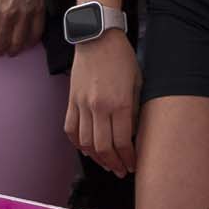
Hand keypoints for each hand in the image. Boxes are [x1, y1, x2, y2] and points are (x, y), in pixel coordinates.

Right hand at [64, 30, 138, 173]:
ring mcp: (82, 105)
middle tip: (121, 171)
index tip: (133, 165)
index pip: (123, 142)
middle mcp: (99, 108)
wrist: (97, 37)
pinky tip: (86, 150)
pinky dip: (78, 144)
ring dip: (96, 158)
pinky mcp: (71, 101)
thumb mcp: (138, 82)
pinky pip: (71, 129)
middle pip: (103, 148)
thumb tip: (132, 134)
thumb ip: (134, 110)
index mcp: (120, 103)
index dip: (129, 158)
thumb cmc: (122, 58)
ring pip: (85, 143)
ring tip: (106, 164)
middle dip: (114, 163)